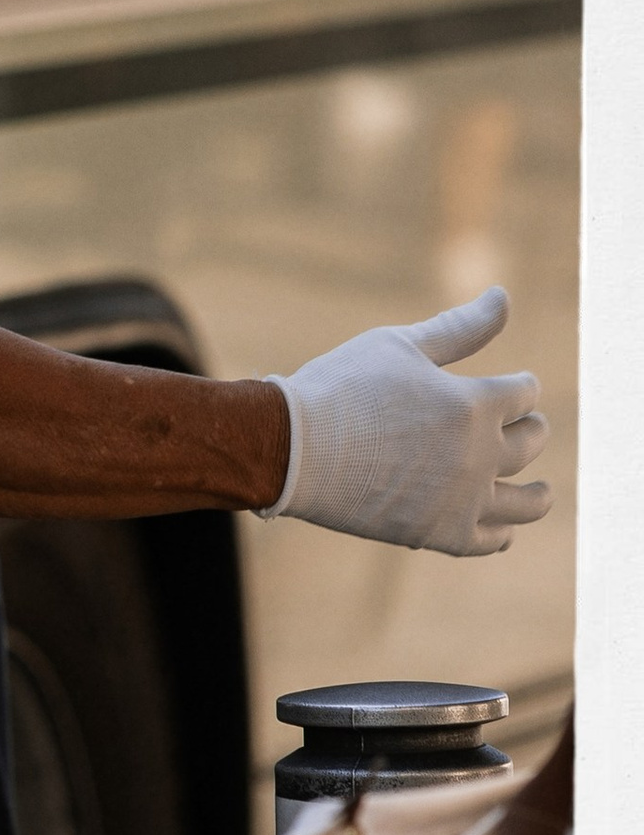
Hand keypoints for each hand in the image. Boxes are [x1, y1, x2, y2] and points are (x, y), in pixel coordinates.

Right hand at [262, 286, 548, 556]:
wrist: (292, 448)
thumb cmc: (343, 386)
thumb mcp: (401, 345)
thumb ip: (461, 326)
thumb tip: (504, 295)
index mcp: (474, 404)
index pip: (525, 393)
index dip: (521, 386)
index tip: (515, 386)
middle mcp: (480, 455)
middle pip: (532, 442)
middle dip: (531, 429)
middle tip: (525, 426)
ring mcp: (464, 500)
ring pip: (529, 503)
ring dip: (539, 492)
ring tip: (541, 488)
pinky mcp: (442, 534)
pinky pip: (493, 539)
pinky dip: (502, 530)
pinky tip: (500, 522)